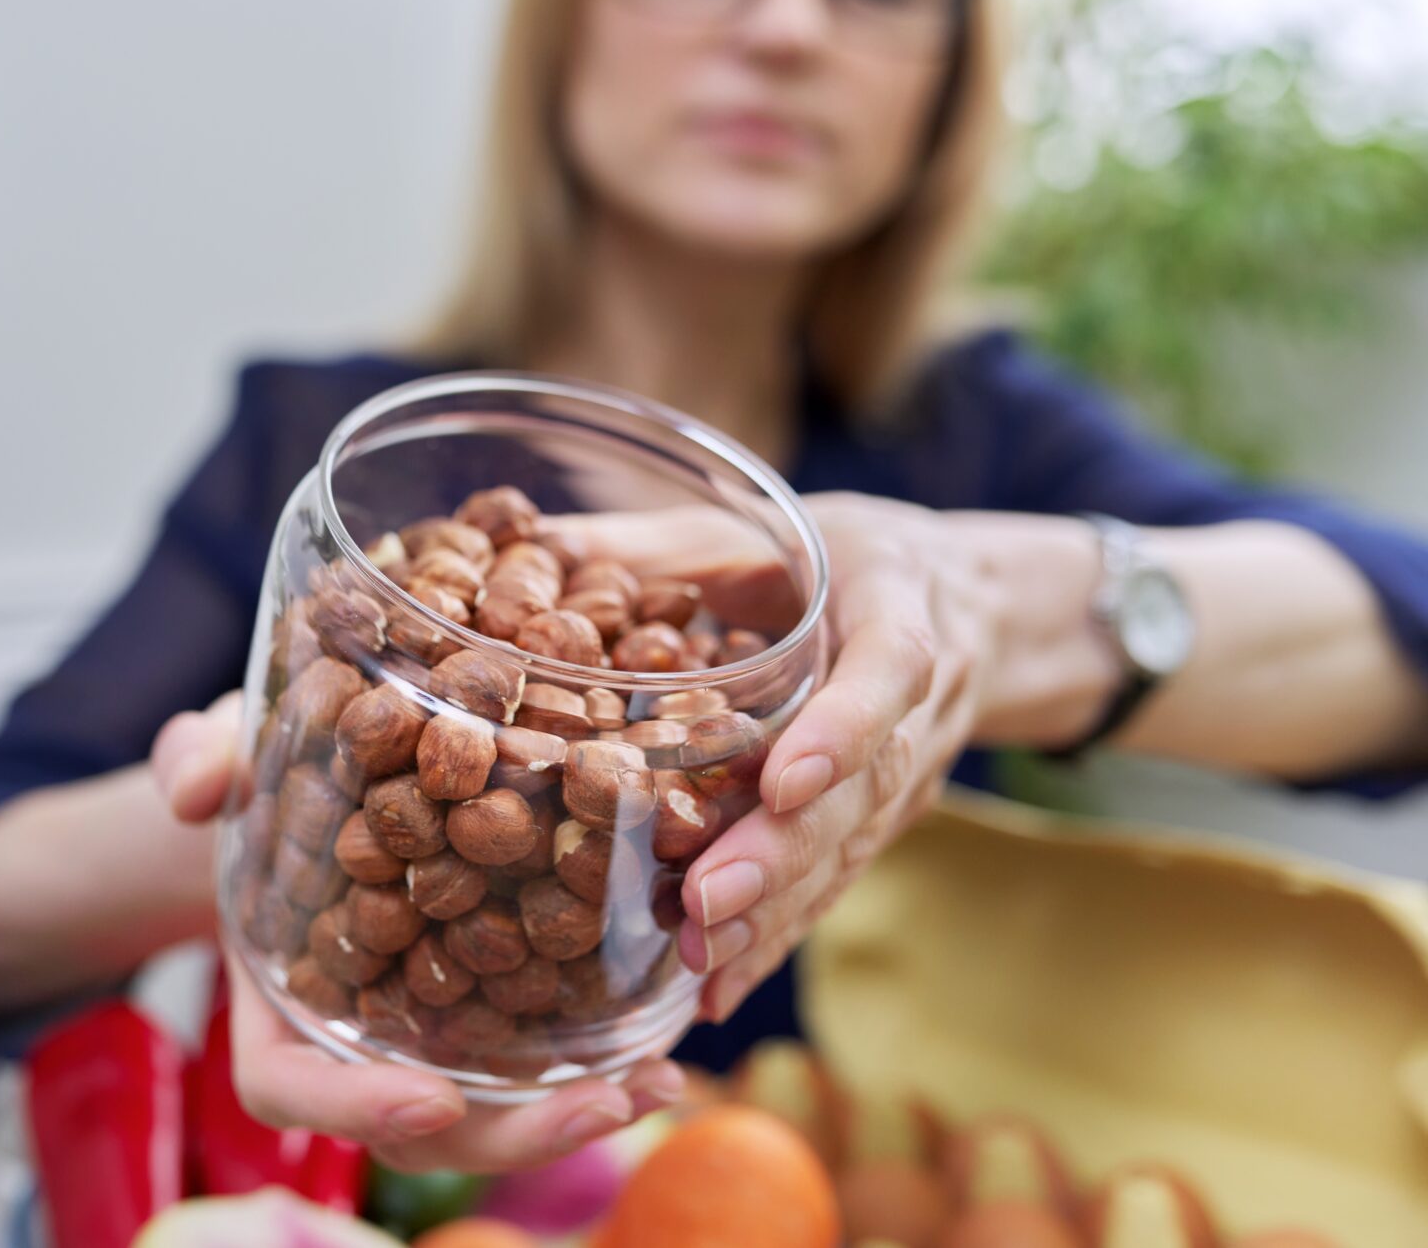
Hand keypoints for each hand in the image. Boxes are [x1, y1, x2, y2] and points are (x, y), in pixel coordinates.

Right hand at [149, 694, 685, 1172]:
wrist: (312, 780)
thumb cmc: (260, 769)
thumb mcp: (223, 749)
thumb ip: (197, 759)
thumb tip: (202, 788)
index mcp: (272, 998)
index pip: (287, 1086)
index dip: (354, 1105)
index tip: (436, 1098)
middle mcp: (350, 1039)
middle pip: (418, 1126)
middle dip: (509, 1135)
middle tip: (603, 1103)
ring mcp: (420, 1036)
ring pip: (489, 1113)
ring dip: (574, 1116)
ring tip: (660, 1085)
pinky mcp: (484, 1008)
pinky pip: (534, 1061)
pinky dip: (600, 1068)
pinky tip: (672, 1055)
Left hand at [548, 494, 996, 1022]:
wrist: (978, 609)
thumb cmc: (847, 555)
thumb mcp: (771, 527)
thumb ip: (666, 545)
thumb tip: (536, 546)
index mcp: (901, 610)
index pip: (890, 671)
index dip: (843, 729)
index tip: (783, 780)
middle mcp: (918, 708)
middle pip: (859, 792)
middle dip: (780, 853)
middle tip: (706, 902)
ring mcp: (909, 778)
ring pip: (845, 852)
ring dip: (774, 912)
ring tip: (700, 957)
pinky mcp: (883, 825)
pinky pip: (833, 885)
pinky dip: (777, 937)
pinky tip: (718, 987)